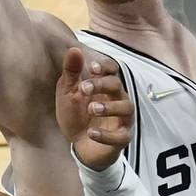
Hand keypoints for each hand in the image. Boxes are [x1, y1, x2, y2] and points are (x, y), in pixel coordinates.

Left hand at [56, 49, 133, 170]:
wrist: (79, 146)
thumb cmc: (76, 115)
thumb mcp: (68, 93)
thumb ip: (71, 72)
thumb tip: (74, 49)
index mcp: (104, 86)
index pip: (112, 70)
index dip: (105, 67)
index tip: (92, 68)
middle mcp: (117, 99)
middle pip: (117, 85)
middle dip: (102, 85)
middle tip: (84, 89)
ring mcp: (122, 119)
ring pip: (126, 107)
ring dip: (109, 107)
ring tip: (91, 109)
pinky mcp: (121, 137)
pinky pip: (120, 135)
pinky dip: (106, 134)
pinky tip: (91, 132)